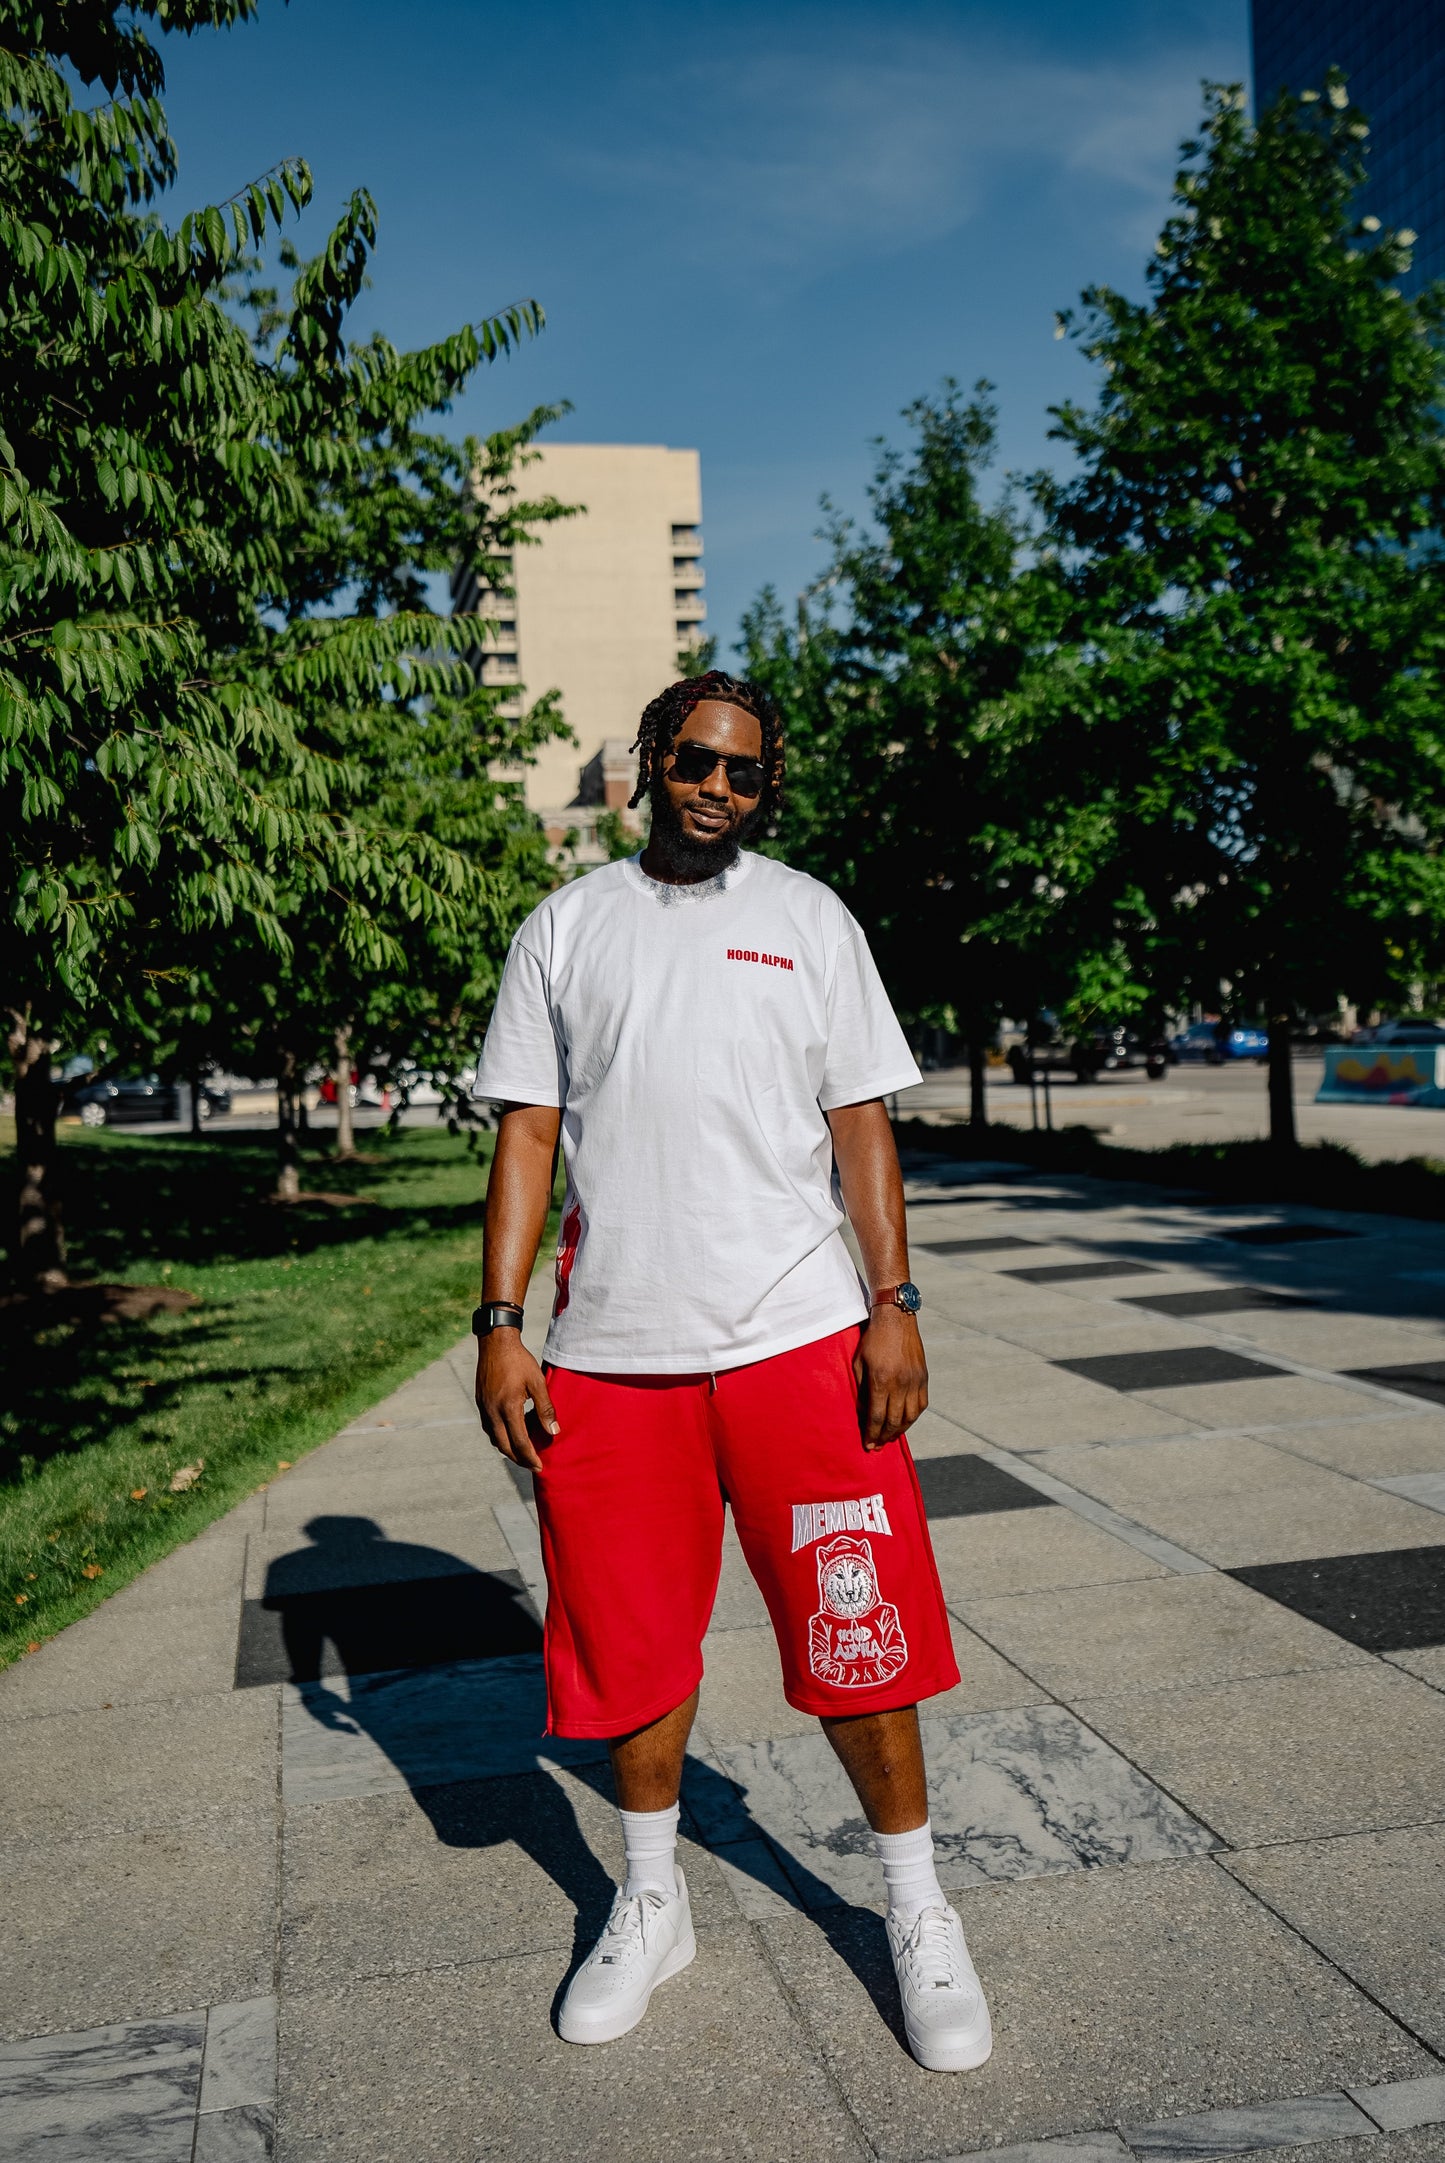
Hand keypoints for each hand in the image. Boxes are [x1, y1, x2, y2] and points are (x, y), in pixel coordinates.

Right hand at [475, 1329, 558, 1471]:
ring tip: (524, 1451)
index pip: (520, 1442)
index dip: (530, 1457)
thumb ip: (545, 1408)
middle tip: (532, 1464)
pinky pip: (489, 1428)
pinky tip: (511, 1432)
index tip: (540, 1467)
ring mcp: (484, 1408)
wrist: (495, 1342)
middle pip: (504, 1446)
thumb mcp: (538, 1382)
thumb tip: (553, 1431)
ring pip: (494, 1439)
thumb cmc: (519, 1361)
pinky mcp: (480, 1403)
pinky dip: (500, 1436)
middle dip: (519, 1459)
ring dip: (508, 1448)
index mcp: (508, 1408)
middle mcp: (493, 1412)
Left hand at [853, 1306, 927, 1449]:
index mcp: (881, 1380)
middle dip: (884, 1437)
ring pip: (910, 1416)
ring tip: (890, 1437)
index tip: (868, 1446)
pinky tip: (905, 1421)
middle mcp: (900, 1383)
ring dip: (900, 1430)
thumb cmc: (873, 1339)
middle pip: (894, 1420)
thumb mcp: (859, 1362)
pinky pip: (921, 1404)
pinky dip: (913, 1417)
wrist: (896, 1319)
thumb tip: (864, 1412)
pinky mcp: (923, 1377)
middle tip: (877, 1446)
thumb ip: (861, 1388)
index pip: (876, 1416)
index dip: (872, 1434)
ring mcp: (914, 1381)